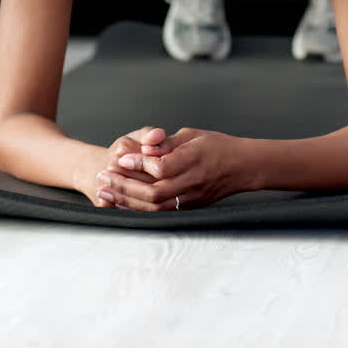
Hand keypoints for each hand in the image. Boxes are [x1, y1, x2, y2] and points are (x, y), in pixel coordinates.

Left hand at [98, 128, 250, 210]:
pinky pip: (159, 212)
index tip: (120, 158)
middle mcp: (193, 182)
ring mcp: (192, 198)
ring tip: (105, 191)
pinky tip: (121, 201)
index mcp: (194, 160)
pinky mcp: (190, 207)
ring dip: (126, 199)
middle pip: (154, 192)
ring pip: (155, 206)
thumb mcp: (192, 135)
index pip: (162, 167)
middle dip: (124, 186)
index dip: (138, 164)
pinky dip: (138, 208)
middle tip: (102, 177)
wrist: (244, 167)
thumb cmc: (217, 146)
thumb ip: (166, 142)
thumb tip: (142, 145)